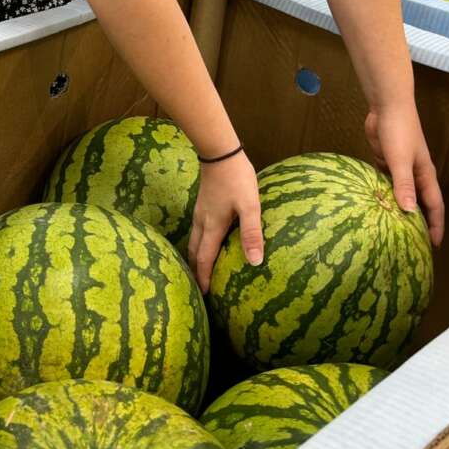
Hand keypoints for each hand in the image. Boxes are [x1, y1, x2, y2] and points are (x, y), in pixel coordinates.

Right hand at [188, 152, 264, 292]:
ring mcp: (200, 213)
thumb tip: (255, 262)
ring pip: (193, 241)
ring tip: (199, 269)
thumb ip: (252, 234)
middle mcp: (202, 222)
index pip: (204, 259)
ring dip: (195, 257)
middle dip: (195, 271)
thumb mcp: (250, 206)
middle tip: (199, 287)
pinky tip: (206, 242)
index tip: (204, 295)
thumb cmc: (237, 178)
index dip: (204, 278)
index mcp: (212, 227)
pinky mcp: (203, 205)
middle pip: (194, 252)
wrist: (219, 153)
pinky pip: (197, 231)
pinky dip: (198, 244)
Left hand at [365, 104, 444, 246]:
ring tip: (391, 229)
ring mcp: (400, 169)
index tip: (434, 246)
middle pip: (419, 203)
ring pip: (401, 195)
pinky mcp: (384, 162)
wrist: (387, 107)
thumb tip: (409, 211)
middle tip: (411, 243)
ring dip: (398, 209)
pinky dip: (382, 195)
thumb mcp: (401, 160)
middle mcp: (415, 175)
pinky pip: (385, 184)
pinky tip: (373, 206)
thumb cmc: (399, 132)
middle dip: (418, 222)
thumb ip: (404, 185)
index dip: (435, 226)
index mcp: (425, 175)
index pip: (434, 206)